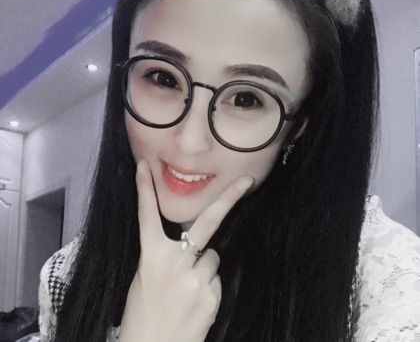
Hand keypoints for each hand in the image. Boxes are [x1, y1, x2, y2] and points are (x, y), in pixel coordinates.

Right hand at [118, 159, 253, 341]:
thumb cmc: (144, 311)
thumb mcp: (145, 278)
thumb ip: (165, 254)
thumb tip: (193, 241)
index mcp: (151, 257)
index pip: (147, 216)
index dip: (144, 189)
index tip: (144, 166)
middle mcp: (175, 263)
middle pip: (206, 222)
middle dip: (229, 198)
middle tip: (248, 181)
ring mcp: (196, 279)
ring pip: (212, 257)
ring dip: (204, 267)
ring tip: (186, 290)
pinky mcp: (211, 295)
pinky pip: (215, 278)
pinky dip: (208, 284)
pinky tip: (194, 302)